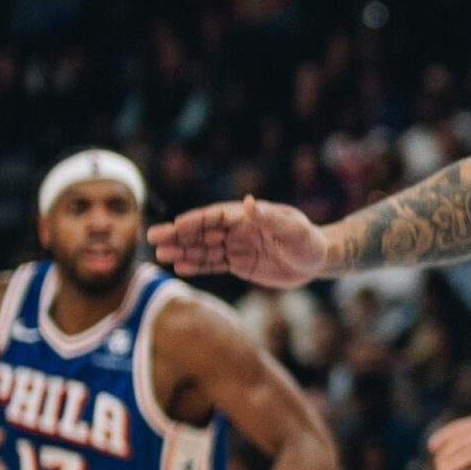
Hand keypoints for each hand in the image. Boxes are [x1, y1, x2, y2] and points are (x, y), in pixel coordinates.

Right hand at [150, 197, 330, 288]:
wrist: (318, 259)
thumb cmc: (309, 240)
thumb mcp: (294, 228)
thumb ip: (270, 218)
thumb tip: (248, 202)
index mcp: (247, 216)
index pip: (215, 216)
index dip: (195, 221)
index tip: (176, 225)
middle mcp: (237, 229)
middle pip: (202, 231)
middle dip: (177, 235)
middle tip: (152, 238)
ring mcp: (235, 246)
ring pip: (203, 248)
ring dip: (182, 251)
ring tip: (160, 256)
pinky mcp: (238, 263)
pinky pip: (213, 264)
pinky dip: (196, 265)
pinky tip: (178, 267)